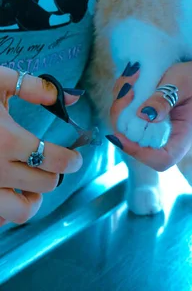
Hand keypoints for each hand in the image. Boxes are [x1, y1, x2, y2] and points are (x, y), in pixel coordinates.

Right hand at [0, 67, 82, 225]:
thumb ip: (34, 87)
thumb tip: (71, 97)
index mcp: (7, 140)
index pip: (56, 160)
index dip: (72, 160)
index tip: (75, 157)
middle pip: (45, 185)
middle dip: (55, 174)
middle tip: (53, 165)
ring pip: (20, 211)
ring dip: (32, 199)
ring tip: (31, 186)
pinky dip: (4, 208)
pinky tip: (4, 190)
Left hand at [106, 61, 191, 171]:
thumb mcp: (182, 84)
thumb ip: (164, 99)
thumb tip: (143, 115)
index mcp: (185, 134)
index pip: (163, 159)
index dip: (139, 153)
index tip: (121, 135)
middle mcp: (168, 138)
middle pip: (137, 145)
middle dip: (122, 119)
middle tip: (127, 90)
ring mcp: (154, 131)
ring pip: (125, 130)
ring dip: (119, 105)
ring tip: (130, 80)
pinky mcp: (144, 122)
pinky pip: (124, 117)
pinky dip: (121, 99)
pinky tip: (131, 81)